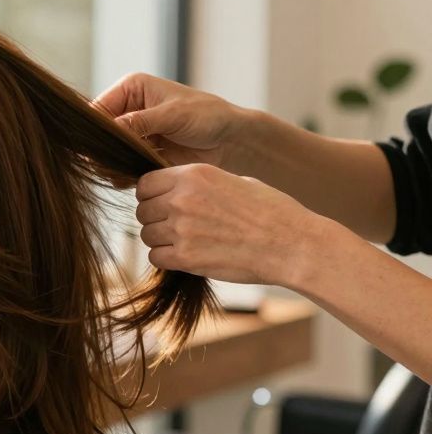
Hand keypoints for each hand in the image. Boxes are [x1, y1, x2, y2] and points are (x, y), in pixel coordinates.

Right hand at [94, 73, 250, 168]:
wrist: (229, 141)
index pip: (99, 108)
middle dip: (104, 149)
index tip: (99, 146)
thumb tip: (108, 131)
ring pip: (107, 152)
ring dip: (112, 164)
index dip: (95, 128)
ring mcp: (132, 134)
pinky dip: (122, 175)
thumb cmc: (208, 116)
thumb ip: (140, 122)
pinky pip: (120, 167)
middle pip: (100, 132)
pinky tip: (134, 177)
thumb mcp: (173, 114)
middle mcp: (127, 110)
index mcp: (131, 89)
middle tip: (113, 163)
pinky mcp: (139, 154)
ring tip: (127, 170)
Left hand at [136, 163, 321, 286]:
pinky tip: (188, 256)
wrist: (292, 244)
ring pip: (147, 235)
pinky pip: (156, 257)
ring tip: (187, 241)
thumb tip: (175, 189)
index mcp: (194, 175)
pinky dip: (167, 259)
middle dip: (155, 219)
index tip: (162, 203)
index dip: (151, 195)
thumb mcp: (234, 180)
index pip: (145, 184)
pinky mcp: (185, 258)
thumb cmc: (270, 211)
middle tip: (177, 226)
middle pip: (142, 210)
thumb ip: (199, 184)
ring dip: (161, 240)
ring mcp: (181, 229)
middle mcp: (182, 199)